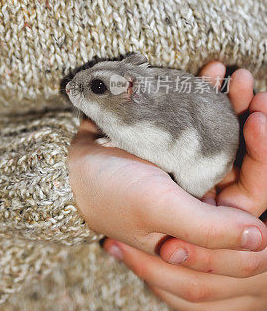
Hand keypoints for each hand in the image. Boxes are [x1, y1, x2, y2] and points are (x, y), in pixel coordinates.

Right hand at [101, 62, 266, 310]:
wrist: (64, 163)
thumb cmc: (108, 193)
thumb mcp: (158, 211)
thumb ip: (210, 230)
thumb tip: (262, 238)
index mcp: (204, 223)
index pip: (254, 196)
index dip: (265, 160)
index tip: (258, 121)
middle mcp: (204, 195)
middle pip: (249, 162)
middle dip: (256, 124)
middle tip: (258, 95)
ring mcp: (192, 165)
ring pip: (233, 135)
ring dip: (240, 105)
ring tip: (239, 76)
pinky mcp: (177, 140)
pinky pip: (205, 116)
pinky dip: (212, 94)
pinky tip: (214, 72)